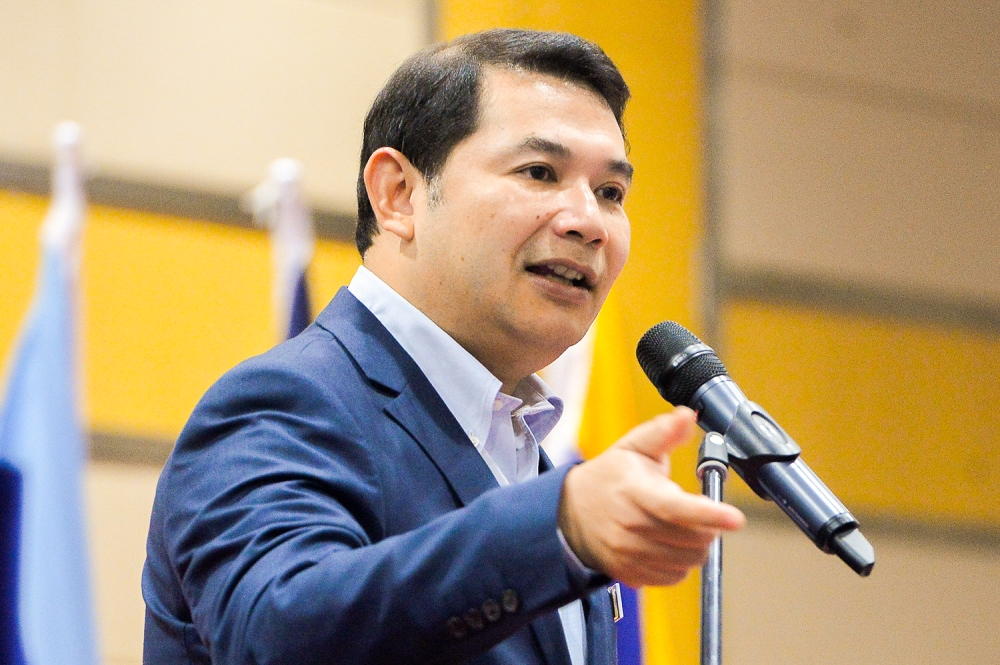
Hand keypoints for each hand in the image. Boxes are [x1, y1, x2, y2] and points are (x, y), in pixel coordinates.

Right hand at [557, 407, 744, 586]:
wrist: (571, 513)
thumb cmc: (609, 478)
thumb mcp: (633, 447)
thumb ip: (663, 432)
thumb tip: (687, 415)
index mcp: (634, 492)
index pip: (675, 508)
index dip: (708, 514)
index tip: (736, 518)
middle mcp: (629, 527)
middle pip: (691, 537)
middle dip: (708, 525)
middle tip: (698, 511)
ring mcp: (628, 554)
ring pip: (688, 559)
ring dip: (696, 544)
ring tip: (681, 526)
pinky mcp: (630, 573)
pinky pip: (674, 576)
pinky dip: (681, 561)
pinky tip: (668, 543)